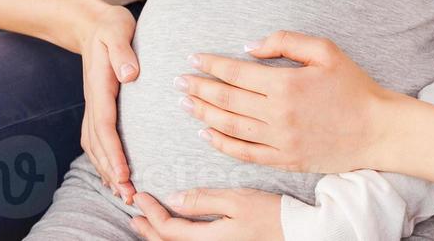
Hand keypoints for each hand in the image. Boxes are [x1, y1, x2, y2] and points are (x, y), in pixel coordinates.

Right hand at [67, 0, 139, 202]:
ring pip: (94, 144)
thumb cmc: (110, 25)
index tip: (124, 173)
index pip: (105, 125)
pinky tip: (112, 173)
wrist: (91, 22)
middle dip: (111, 171)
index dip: (113, 152)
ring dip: (106, 169)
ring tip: (122, 192)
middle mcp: (94, 99)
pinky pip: (96, 138)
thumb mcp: (117, 29)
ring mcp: (94, 104)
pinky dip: (102, 158)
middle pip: (98, 143)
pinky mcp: (98, 105)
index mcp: (100, 85)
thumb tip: (129, 74)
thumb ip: (122, 51)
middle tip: (128, 196)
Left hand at [129, 188, 283, 239]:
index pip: (168, 229)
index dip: (151, 213)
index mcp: (209, 240)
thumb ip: (203, 200)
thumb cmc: (271, 214)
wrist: (298, 233)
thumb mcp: (237, 200)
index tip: (141, 196)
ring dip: (159, 236)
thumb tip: (172, 199)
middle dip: (148, 228)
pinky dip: (175, 240)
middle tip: (134, 211)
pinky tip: (174, 232)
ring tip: (146, 223)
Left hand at [177, 31, 394, 173]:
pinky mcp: (284, 160)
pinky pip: (244, 153)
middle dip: (198, 88)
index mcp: (285, 84)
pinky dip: (221, 143)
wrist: (377, 130)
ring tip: (186, 103)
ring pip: (229, 126)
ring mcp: (279, 140)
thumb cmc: (353, 87)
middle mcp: (277, 114)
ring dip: (203, 113)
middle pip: (226, 99)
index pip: (236, 73)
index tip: (194, 58)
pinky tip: (207, 133)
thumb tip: (248, 47)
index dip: (211, 64)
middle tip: (179, 81)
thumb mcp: (325, 50)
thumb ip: (285, 42)